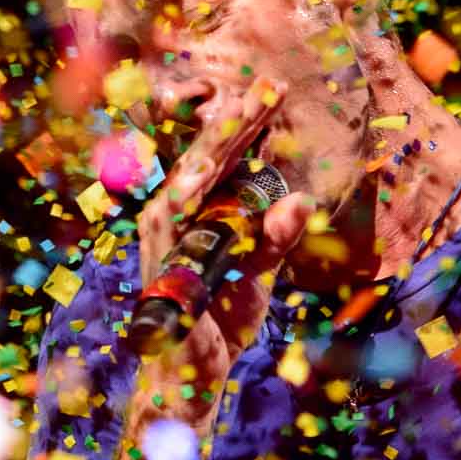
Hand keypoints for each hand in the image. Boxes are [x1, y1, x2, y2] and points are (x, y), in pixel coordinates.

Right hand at [133, 75, 313, 419]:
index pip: (223, 158)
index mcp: (196, 208)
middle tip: (268, 88)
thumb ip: (277, 234)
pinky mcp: (159, 261)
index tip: (273, 90)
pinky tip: (208, 174)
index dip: (245, 124)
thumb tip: (301, 199)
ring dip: (217, 145)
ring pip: (191, 179)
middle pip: (206, 157)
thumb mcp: (259, 268)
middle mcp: (172, 212)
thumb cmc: (221, 313)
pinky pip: (180, 224)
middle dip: (237, 122)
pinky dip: (194, 197)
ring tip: (242, 114)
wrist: (191, 371)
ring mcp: (163, 236)